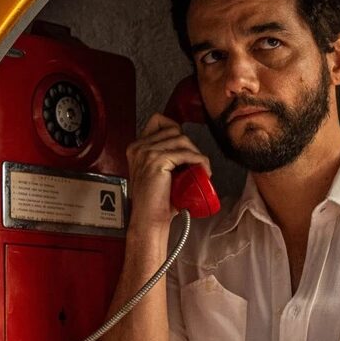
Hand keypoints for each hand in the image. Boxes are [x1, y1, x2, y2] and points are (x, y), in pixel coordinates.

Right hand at [126, 111, 211, 230]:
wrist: (149, 219)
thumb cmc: (156, 202)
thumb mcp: (157, 173)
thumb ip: (165, 158)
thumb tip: (188, 150)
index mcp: (136, 148)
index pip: (158, 120)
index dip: (176, 129)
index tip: (186, 146)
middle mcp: (139, 147)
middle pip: (173, 129)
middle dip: (190, 145)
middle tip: (197, 162)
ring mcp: (146, 153)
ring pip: (182, 139)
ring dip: (197, 153)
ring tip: (202, 169)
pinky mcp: (157, 161)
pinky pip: (185, 154)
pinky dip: (199, 161)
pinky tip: (204, 171)